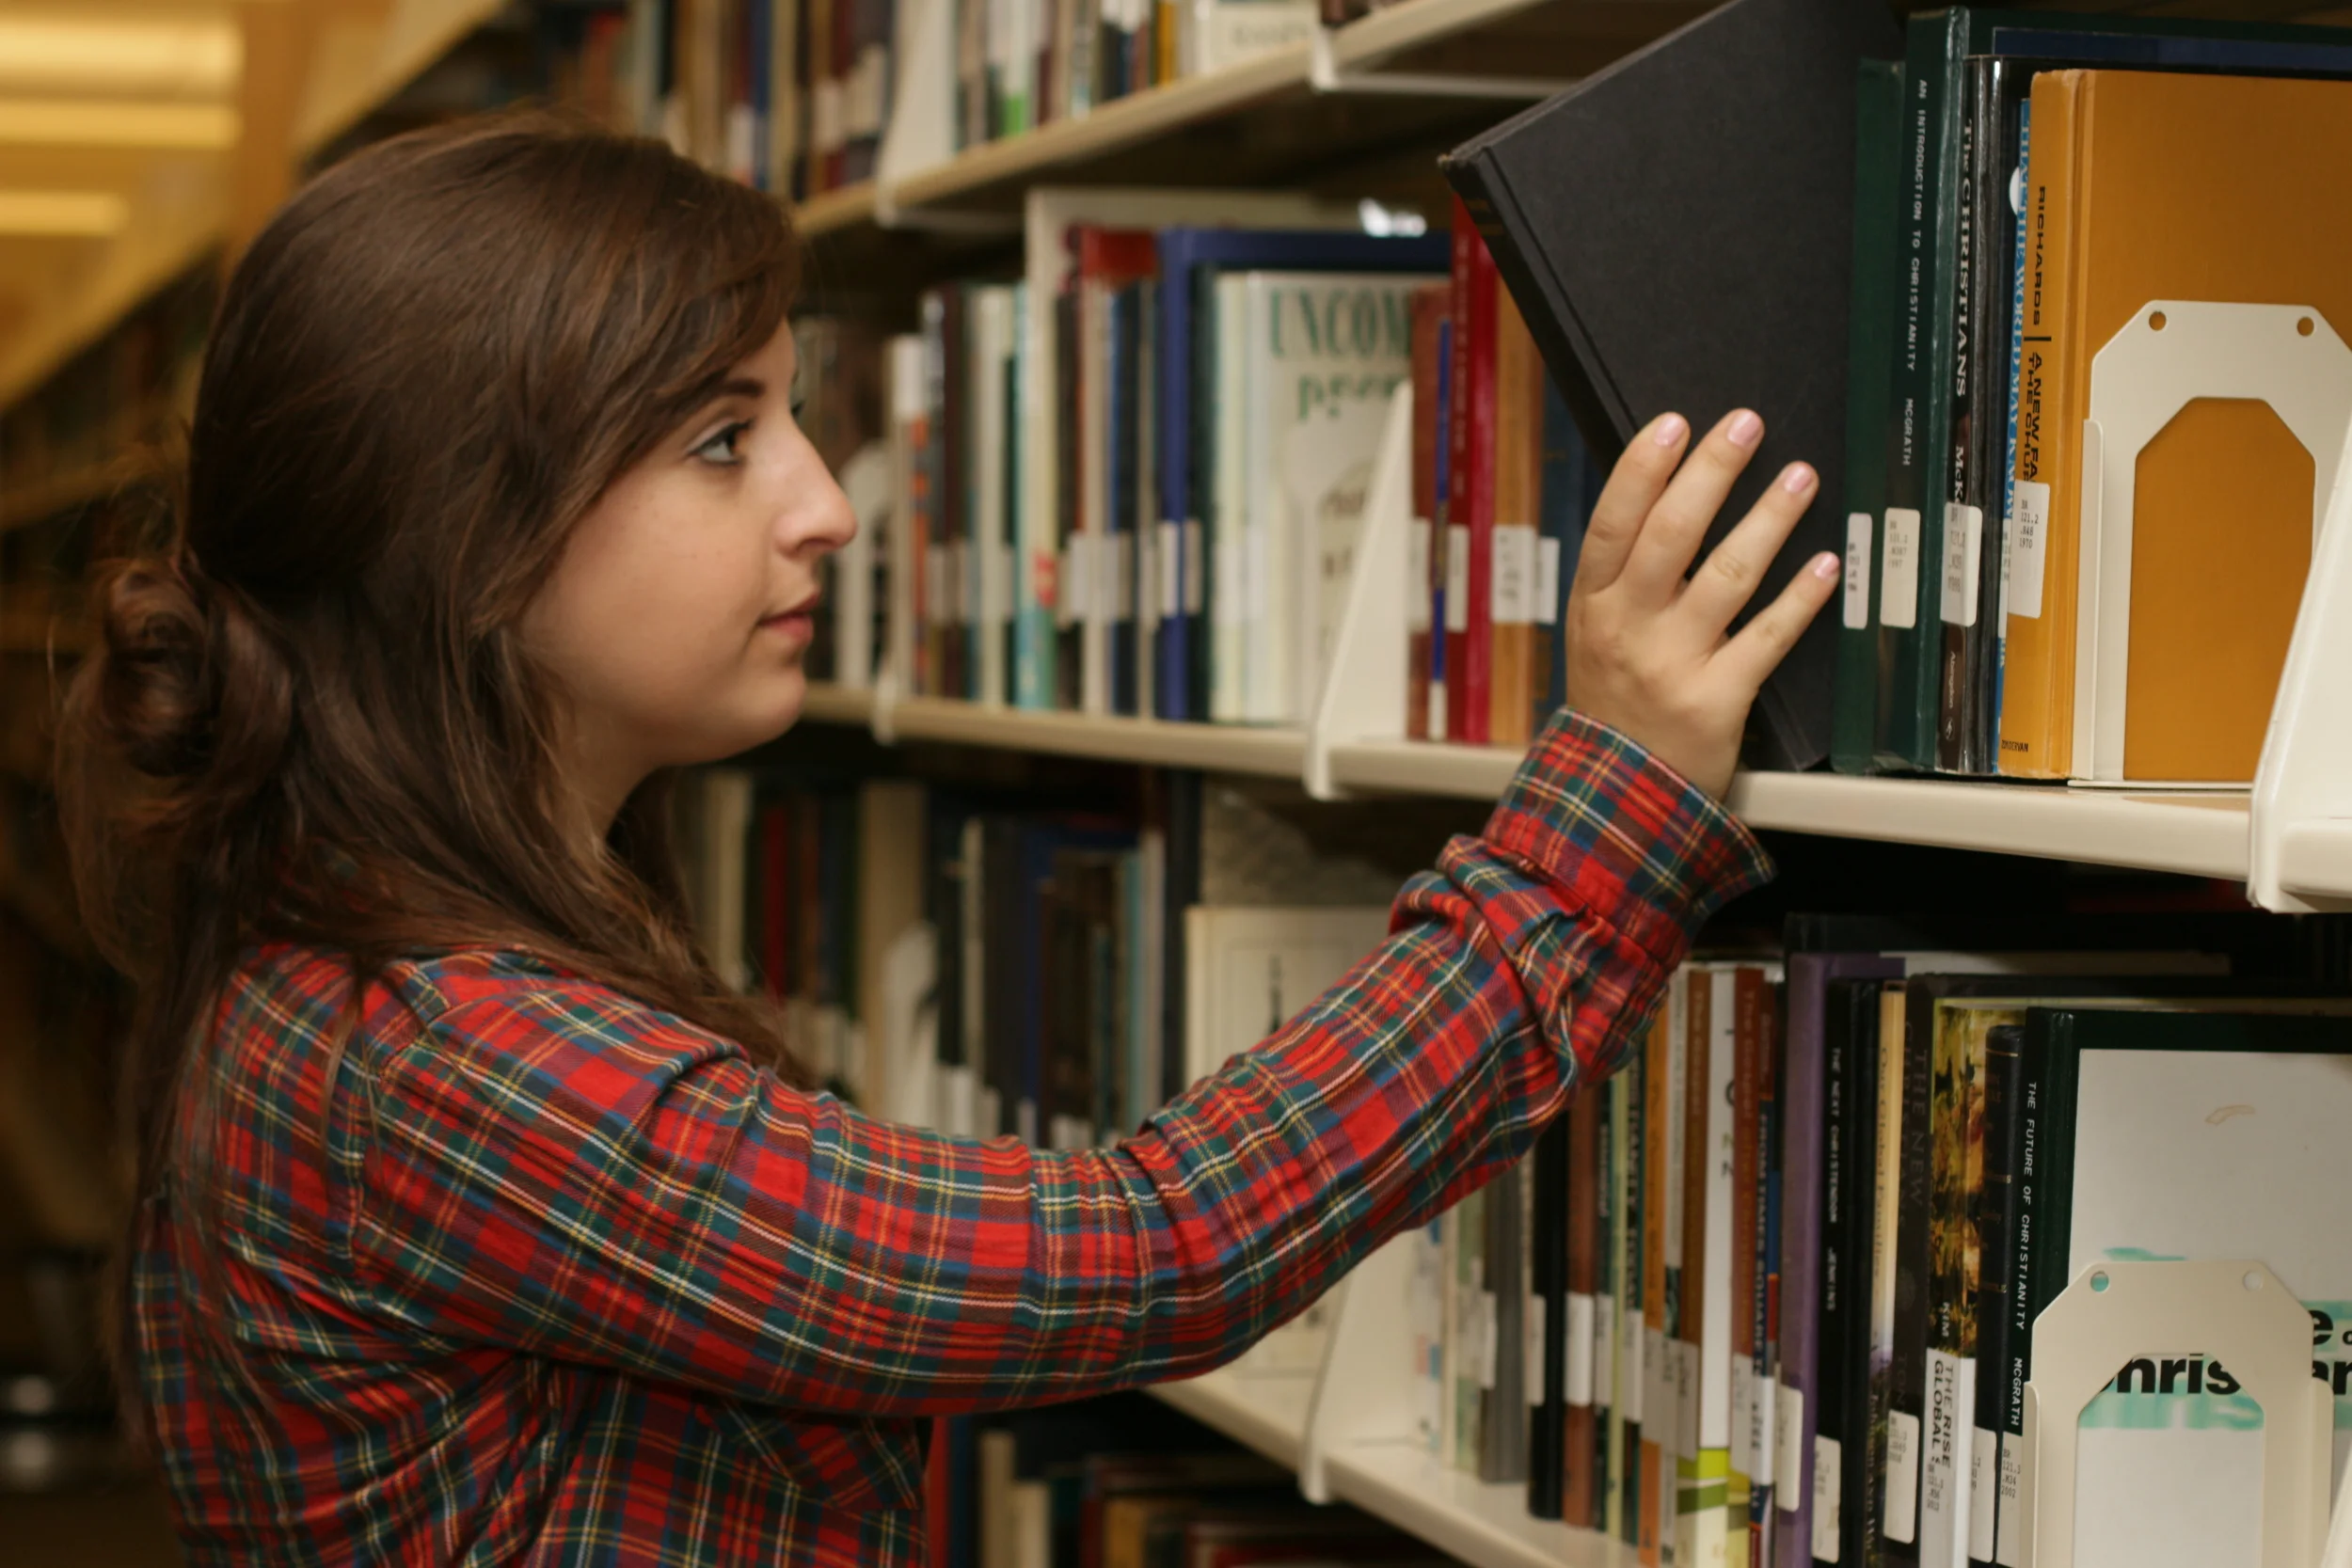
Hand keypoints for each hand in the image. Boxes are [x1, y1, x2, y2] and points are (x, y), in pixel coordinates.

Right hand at [1563, 408, 1841, 799]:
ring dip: (1768, 519)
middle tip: (1746, 425)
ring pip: (1726, 577)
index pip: (1613, 523)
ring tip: (1800, 477)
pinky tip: (1827, 564)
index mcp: (1594, 605)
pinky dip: (1800, 599)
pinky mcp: (1716, 701)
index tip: (1673, 424)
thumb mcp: (1599, 633)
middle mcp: (1628, 628)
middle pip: (1671, 536)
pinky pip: (1767, 638)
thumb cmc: (1615, 701)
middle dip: (1711, 472)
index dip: (1641, 470)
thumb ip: (1627, 575)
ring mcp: (1672, 665)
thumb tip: (1673, 492)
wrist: (1616, 794)